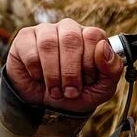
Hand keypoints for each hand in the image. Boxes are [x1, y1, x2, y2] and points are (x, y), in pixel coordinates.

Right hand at [6, 18, 122, 113]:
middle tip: (70, 92)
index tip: (87, 82)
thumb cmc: (75, 93)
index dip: (90, 62)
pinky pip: (31, 51)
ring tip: (55, 91)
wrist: (46, 107)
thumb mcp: (101, 89)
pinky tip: (39, 78)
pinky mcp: (25, 38)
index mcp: (90, 37)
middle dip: (71, 71)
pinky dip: (36, 72)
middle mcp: (68, 29)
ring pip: (49, 44)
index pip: (94, 36)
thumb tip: (103, 47)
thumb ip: (112, 69)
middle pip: (71, 38)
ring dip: (53, 74)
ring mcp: (45, 31)